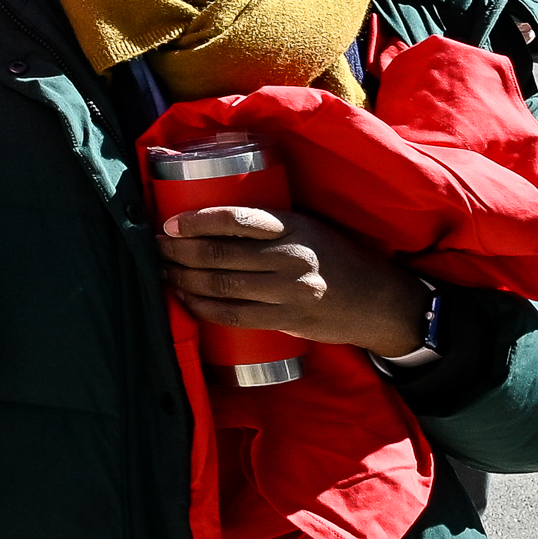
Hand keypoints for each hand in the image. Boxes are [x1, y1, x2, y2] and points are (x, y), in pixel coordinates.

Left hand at [157, 204, 429, 353]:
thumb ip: (269, 225)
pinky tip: (185, 300)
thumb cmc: (336, 258)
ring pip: (220, 286)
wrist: (379, 302)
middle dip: (179, 251)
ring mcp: (288, 292)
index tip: (170, 223)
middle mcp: (290, 257)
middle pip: (220, 254)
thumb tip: (211, 219)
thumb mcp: (309, 228)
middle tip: (158, 247)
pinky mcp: (287, 320)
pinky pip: (233, 316)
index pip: (236, 218)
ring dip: (183, 280)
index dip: (196, 221)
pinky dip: (202, 308)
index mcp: (294, 226)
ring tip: (165, 272)